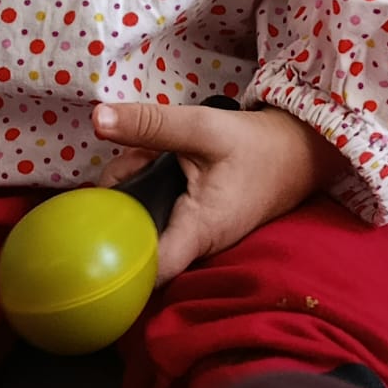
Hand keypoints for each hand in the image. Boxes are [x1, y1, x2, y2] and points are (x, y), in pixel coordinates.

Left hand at [92, 100, 349, 287]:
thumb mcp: (202, 127)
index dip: (119, 260)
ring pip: (142, 216)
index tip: (92, 235)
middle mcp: (194, 243)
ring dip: (132, 183)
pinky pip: (156, 207)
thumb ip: (150, 124)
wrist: (295, 152)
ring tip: (144, 151)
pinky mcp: (191, 221)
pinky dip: (147, 182)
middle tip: (130, 160)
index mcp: (199, 230)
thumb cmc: (254, 145)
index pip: (151, 269)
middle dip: (119, 198)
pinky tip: (151, 157)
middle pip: (135, 234)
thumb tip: (98, 119)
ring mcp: (192, 235)